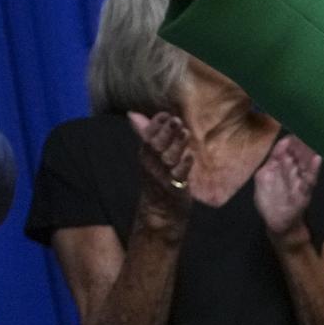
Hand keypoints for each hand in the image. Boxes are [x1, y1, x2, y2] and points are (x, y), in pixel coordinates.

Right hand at [128, 111, 194, 227]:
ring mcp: (163, 177)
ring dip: (177, 145)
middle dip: (166, 132)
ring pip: (168, 159)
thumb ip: (146, 134)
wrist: (160, 210)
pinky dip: (184, 166)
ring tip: (186, 133)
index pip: (147, 137)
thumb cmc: (158, 178)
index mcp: (145, 155)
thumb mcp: (149, 156)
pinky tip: (190, 156)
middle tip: (177, 120)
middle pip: (156, 146)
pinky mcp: (175, 188)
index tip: (165, 114)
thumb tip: (133, 114)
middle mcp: (151, 165)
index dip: (155, 125)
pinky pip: (179, 176)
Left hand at [253, 135, 321, 241]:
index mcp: (283, 166)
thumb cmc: (269, 199)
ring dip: (310, 151)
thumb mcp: (263, 176)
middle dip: (303, 141)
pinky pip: (310, 180)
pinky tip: (317, 159)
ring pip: (306, 163)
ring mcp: (300, 181)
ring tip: (314, 138)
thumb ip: (271, 160)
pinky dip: (314, 170)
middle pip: (300, 153)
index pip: (288, 148)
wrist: (275, 222)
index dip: (291, 138)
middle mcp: (294, 171)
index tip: (295, 124)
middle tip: (308, 126)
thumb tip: (282, 143)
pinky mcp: (304, 192)